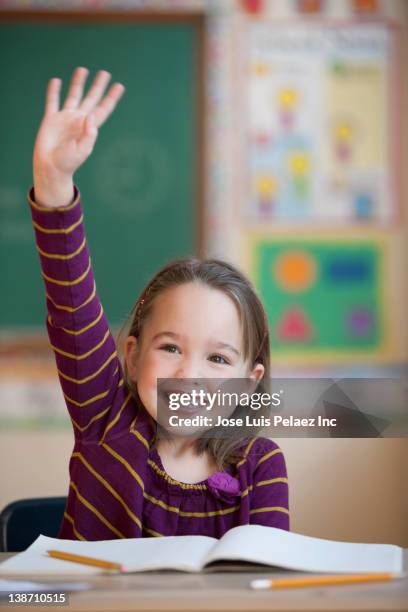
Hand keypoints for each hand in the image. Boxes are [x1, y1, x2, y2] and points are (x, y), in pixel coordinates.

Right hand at [33, 67, 124, 207]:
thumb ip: (89, 134)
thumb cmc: (68, 162)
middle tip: (106, 73)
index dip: (111, 98)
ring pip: (73, 95)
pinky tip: (56, 81)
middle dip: (98, 86)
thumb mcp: (83, 150)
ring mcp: (65, 118)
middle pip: (91, 98)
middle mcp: (79, 120)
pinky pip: (52, 102)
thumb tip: (90, 115)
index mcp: (89, 127)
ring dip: (78, 83)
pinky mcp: (51, 119)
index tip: (119, 86)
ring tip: (83, 69)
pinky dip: (54, 91)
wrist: (51, 167)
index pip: (103, 109)